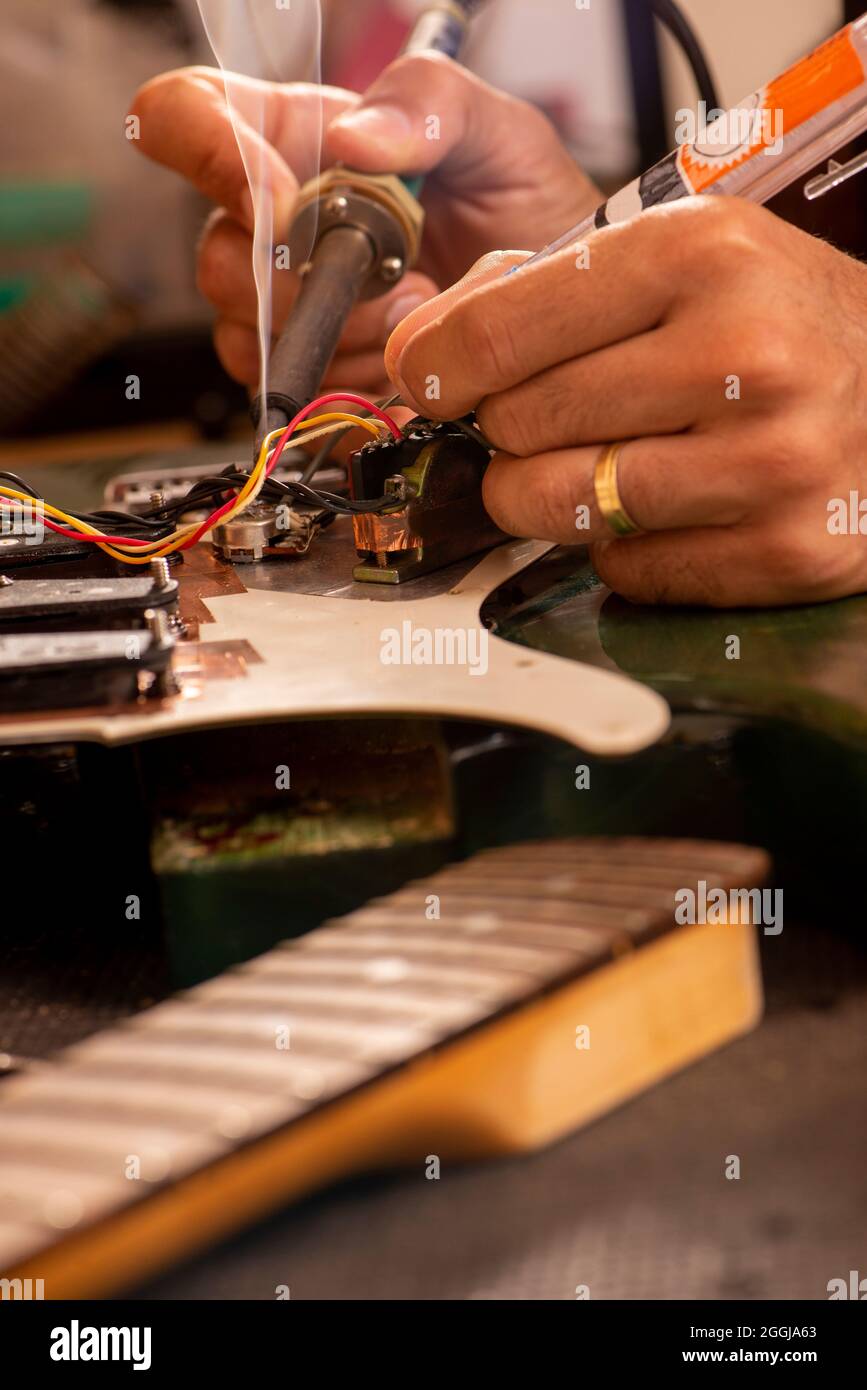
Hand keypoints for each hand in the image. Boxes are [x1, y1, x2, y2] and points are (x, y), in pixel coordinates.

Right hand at [129, 58, 596, 391]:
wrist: (564, 301)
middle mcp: (281, 225)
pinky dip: (351, 385)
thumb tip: (358, 138)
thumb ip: (430, 105)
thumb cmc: (526, 204)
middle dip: (304, 284)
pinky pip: (295, 394)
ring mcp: (295, 305)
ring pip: (250, 338)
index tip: (278, 202)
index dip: (207, 153)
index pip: (190, 116)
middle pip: (218, 260)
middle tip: (391, 276)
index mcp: (300, 139)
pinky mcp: (322, 371)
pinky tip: (404, 361)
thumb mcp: (496, 129)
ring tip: (417, 314)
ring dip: (340, 338)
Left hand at [386, 198, 866, 606]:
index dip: (437, 367)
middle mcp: (741, 355)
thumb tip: (421, 348)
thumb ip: (546, 286)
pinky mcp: (782, 550)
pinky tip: (671, 503)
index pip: (499, 332)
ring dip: (546, 493)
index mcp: (702, 252)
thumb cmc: (780, 320)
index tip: (430, 380)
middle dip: (508, 427)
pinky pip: (624, 567)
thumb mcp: (684, 256)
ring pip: (555, 506)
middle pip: (517, 424)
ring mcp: (768, 462)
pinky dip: (622, 544)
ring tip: (595, 460)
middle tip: (550, 415)